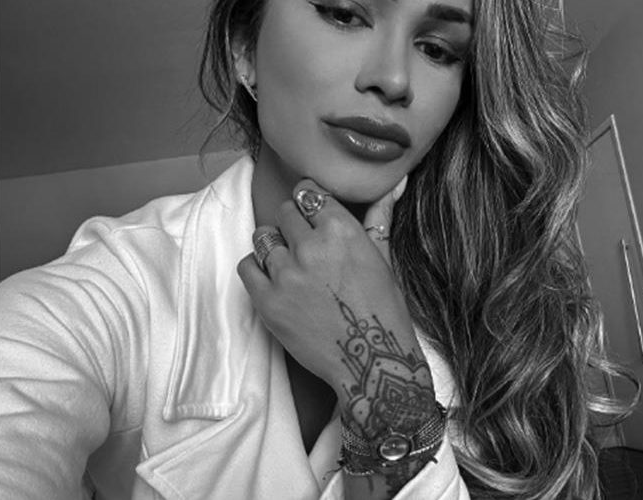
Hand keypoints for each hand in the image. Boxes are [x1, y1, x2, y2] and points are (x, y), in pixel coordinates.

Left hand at [236, 177, 430, 405]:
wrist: (370, 363)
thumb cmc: (383, 311)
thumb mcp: (384, 259)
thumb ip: (379, 217)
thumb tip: (394, 182)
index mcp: (341, 230)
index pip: (308, 193)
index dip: (310, 202)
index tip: (312, 213)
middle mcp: (310, 247)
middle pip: (284, 212)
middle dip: (294, 224)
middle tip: (306, 246)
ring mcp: (286, 274)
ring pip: (263, 236)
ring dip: (275, 245)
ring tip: (291, 264)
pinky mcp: (267, 301)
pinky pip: (247, 266)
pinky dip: (257, 269)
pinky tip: (274, 279)